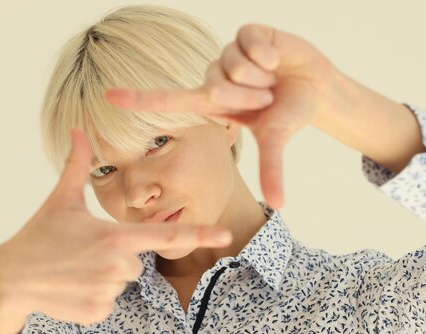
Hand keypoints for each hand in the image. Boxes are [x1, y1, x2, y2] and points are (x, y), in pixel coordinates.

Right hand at [0, 128, 232, 333]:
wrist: (11, 277)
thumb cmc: (39, 234)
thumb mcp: (61, 199)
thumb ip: (77, 165)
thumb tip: (77, 129)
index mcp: (114, 236)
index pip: (165, 235)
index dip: (198, 233)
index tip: (225, 234)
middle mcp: (116, 266)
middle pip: (136, 264)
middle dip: (117, 258)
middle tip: (84, 253)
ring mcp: (106, 293)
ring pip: (122, 284)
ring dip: (104, 278)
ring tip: (75, 269)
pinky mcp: (97, 314)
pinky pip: (108, 303)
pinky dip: (94, 297)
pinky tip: (72, 287)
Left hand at [105, 24, 337, 208]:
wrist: (317, 88)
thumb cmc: (288, 114)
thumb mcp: (275, 141)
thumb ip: (272, 170)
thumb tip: (279, 206)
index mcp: (212, 102)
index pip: (169, 100)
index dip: (139, 99)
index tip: (108, 97)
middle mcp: (215, 76)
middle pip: (215, 87)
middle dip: (247, 96)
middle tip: (266, 96)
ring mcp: (229, 53)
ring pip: (233, 65)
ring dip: (259, 76)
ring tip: (271, 78)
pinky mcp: (248, 33)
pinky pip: (249, 42)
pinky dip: (268, 53)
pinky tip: (276, 58)